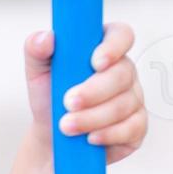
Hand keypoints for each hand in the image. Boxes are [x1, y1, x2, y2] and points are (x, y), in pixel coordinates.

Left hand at [24, 22, 146, 164]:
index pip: (121, 35)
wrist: (51, 137)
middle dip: (94, 91)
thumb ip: (36, 49)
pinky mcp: (136, 126)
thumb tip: (45, 38)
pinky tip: (90, 138)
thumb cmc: (49, 99)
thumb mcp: (37, 73)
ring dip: (93, 117)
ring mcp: (133, 98)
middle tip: (68, 103)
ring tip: (66, 126)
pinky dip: (108, 134)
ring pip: (124, 104)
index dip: (113, 46)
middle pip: (123, 73)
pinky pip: (132, 128)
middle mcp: (123, 71)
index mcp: (103, 49)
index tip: (95, 62)